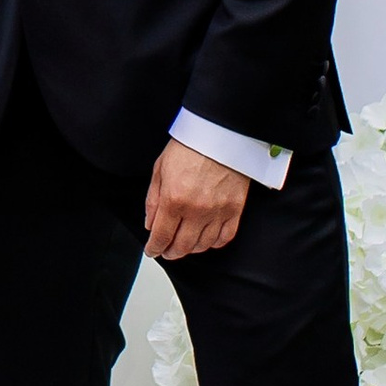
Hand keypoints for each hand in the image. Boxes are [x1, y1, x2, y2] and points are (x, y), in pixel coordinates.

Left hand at [143, 137, 248, 262]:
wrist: (220, 133)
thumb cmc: (191, 145)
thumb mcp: (160, 169)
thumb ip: (153, 200)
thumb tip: (150, 223)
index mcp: (174, 199)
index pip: (161, 236)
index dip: (154, 248)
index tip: (152, 250)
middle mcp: (196, 210)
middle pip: (182, 246)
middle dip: (171, 252)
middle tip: (167, 251)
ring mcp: (218, 211)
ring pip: (203, 245)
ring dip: (191, 249)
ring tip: (185, 245)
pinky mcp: (235, 209)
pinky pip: (225, 237)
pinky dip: (214, 243)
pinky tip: (207, 240)